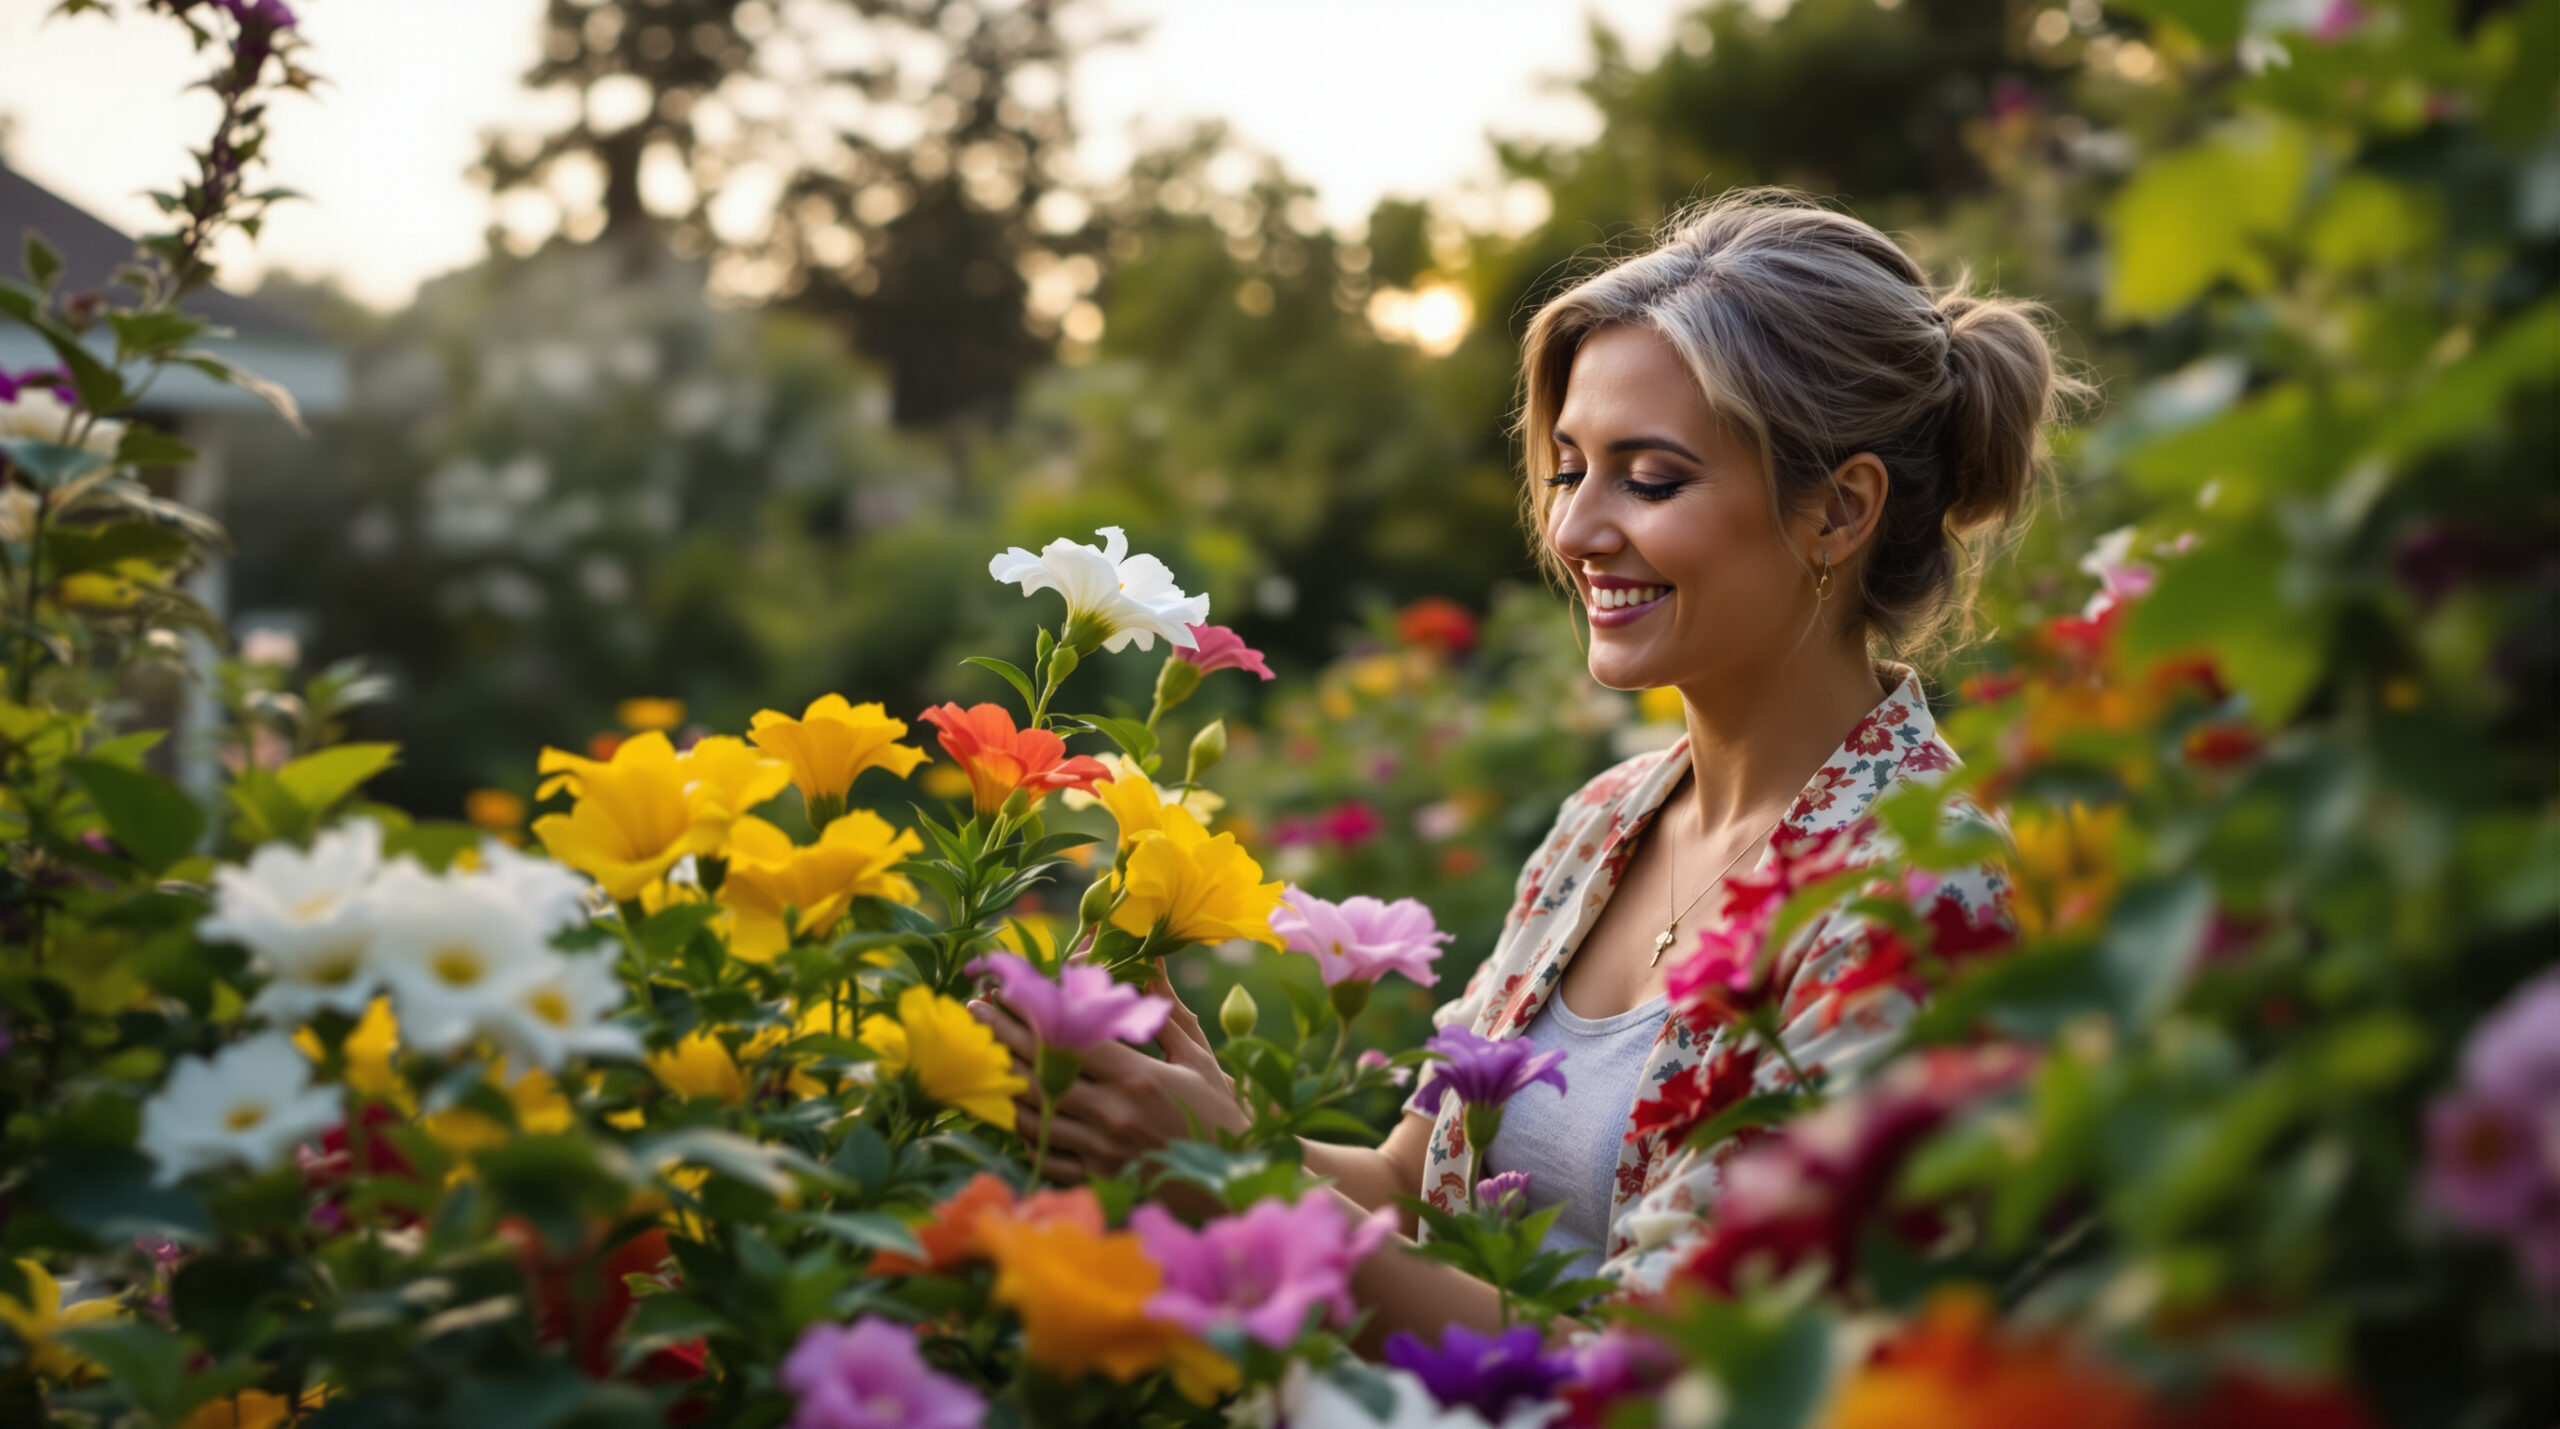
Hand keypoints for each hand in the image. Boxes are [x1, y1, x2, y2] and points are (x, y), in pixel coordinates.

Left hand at [969, 967, 1248, 1183]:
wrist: (1231, 1183)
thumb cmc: (1219, 1114)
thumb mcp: (1199, 1059)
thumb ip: (1167, 1014)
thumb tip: (1151, 966)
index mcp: (1138, 1077)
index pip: (1068, 1037)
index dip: (1031, 1012)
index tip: (1005, 990)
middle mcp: (1113, 1114)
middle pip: (1041, 1070)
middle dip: (1003, 1036)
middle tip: (975, 1011)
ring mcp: (1101, 1150)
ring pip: (1034, 1112)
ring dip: (1005, 1081)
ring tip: (986, 1056)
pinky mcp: (1096, 1178)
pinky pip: (1046, 1152)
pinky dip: (1025, 1129)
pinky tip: (1013, 1108)